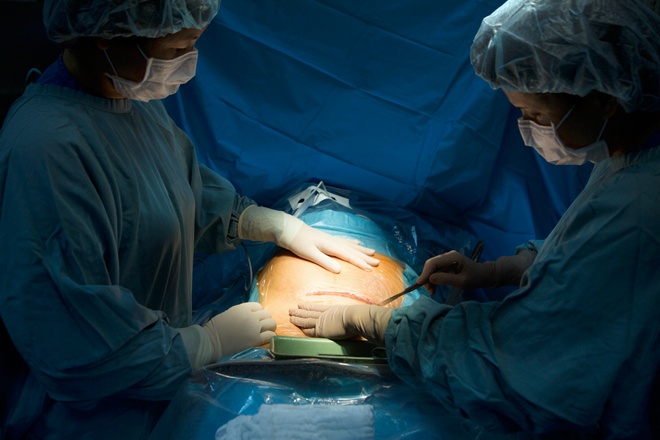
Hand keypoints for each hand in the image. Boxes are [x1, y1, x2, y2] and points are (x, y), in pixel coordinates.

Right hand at [203, 302, 275, 359]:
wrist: (210, 342)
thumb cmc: (215, 328)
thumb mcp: (229, 313)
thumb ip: (241, 313)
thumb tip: (251, 315)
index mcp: (242, 308)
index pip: (258, 306)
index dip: (258, 313)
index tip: (255, 319)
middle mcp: (251, 316)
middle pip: (267, 314)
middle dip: (265, 320)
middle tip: (261, 327)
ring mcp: (254, 328)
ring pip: (271, 323)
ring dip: (270, 327)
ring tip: (265, 332)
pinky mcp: (255, 340)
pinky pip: (270, 335)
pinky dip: (270, 337)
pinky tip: (265, 339)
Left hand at [238, 206, 378, 272]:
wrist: (289, 229)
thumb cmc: (297, 243)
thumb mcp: (309, 254)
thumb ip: (324, 262)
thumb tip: (339, 270)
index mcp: (331, 246)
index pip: (349, 256)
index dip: (361, 263)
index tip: (371, 269)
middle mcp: (334, 241)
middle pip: (353, 250)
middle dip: (366, 257)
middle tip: (378, 263)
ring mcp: (331, 239)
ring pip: (351, 245)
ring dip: (362, 250)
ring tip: (373, 252)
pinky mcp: (327, 238)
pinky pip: (345, 241)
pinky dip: (352, 243)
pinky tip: (357, 243)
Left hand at [289, 303, 391, 344]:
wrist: (355, 317)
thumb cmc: (358, 316)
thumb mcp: (352, 314)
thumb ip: (350, 317)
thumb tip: (355, 321)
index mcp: (333, 310)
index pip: (317, 308)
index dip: (309, 306)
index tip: (302, 304)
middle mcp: (325, 314)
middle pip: (309, 312)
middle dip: (300, 311)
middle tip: (291, 309)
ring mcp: (322, 321)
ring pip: (306, 319)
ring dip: (298, 318)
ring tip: (290, 315)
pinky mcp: (321, 330)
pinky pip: (310, 330)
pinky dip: (303, 328)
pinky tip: (298, 327)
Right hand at [417, 249, 535, 289]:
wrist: (485, 275)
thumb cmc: (475, 278)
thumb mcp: (461, 282)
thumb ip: (446, 279)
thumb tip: (430, 278)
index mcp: (452, 257)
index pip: (433, 263)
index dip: (425, 273)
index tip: (420, 284)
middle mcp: (448, 255)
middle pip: (431, 264)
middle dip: (426, 277)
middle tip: (428, 290)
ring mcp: (447, 259)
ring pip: (432, 267)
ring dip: (429, 278)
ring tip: (432, 291)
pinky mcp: (447, 263)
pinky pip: (437, 269)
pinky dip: (434, 278)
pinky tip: (435, 286)